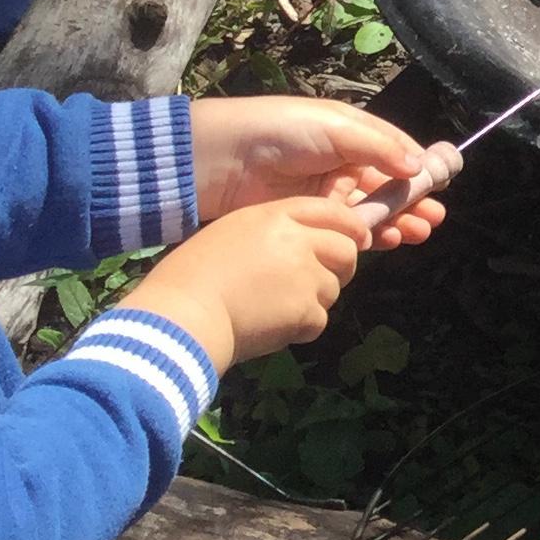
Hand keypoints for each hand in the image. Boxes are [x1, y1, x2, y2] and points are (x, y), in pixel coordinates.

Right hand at [138, 197, 367, 377]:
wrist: (182, 316)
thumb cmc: (193, 275)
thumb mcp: (232, 233)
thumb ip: (273, 232)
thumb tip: (306, 244)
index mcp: (275, 217)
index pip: (330, 212)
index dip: (349, 226)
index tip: (357, 237)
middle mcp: (298, 242)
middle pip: (346, 250)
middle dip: (340, 265)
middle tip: (318, 280)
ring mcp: (305, 277)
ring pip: (332, 288)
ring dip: (314, 300)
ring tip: (276, 306)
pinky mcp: (305, 311)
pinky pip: (319, 320)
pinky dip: (301, 327)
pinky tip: (272, 326)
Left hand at [190, 95, 447, 249]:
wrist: (223, 160)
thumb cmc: (282, 132)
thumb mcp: (336, 128)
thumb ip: (380, 147)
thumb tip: (419, 165)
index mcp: (350, 134)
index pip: (395, 152)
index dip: (419, 168)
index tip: (442, 184)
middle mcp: (343, 162)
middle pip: (388, 185)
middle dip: (413, 201)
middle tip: (436, 219)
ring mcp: (327, 192)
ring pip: (372, 210)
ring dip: (398, 220)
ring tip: (419, 233)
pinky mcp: (311, 219)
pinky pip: (349, 228)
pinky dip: (371, 235)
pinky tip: (389, 239)